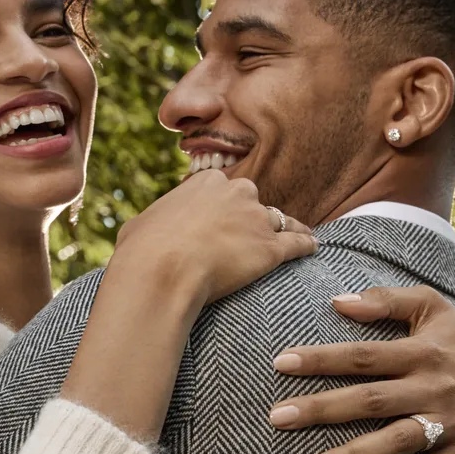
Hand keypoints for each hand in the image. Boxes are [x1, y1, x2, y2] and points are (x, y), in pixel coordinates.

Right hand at [114, 170, 317, 303]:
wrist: (160, 272)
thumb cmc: (143, 249)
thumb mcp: (141, 224)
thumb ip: (156, 219)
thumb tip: (147, 228)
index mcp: (207, 181)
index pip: (223, 191)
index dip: (221, 210)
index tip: (219, 225)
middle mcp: (237, 193)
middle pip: (252, 203)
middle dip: (250, 218)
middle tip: (244, 239)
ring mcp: (257, 219)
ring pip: (280, 221)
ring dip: (283, 230)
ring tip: (293, 239)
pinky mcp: (272, 248)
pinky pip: (298, 242)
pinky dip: (306, 245)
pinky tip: (312, 248)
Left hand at [267, 286, 454, 453]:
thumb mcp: (430, 306)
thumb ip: (385, 301)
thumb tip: (337, 301)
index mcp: (418, 352)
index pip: (362, 356)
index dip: (321, 359)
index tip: (280, 363)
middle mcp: (431, 386)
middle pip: (371, 399)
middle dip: (323, 409)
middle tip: (277, 417)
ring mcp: (449, 421)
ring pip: (398, 440)